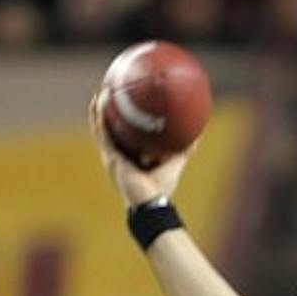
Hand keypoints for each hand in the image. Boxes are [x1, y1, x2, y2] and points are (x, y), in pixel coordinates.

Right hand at [87, 93, 193, 207]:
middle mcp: (118, 155)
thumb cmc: (161, 188)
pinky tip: (99, 103)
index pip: (125, 136)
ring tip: (101, 92)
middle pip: (111, 129)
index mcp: (131, 157)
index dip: (124, 122)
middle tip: (112, 93)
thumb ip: (183, 150)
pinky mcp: (110, 158)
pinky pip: (102, 134)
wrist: (150, 203)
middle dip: (109, 113)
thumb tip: (197, 135)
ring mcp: (112, 156)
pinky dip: (99, 118)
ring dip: (99, 111)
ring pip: (102, 129)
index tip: (126, 104)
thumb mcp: (174, 163)